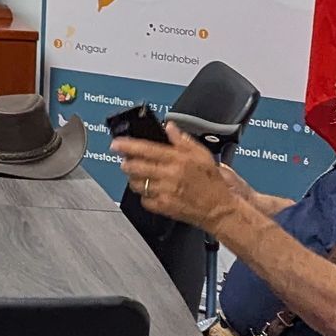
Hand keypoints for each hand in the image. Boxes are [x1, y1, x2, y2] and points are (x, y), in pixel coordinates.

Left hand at [117, 123, 237, 234]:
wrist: (218, 208)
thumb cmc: (211, 182)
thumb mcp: (201, 154)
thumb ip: (182, 139)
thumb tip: (169, 127)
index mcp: (178, 159)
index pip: (146, 149)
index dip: (127, 146)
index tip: (116, 144)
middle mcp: (169, 175)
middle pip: (136, 167)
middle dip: (126, 163)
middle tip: (125, 160)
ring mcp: (165, 192)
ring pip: (137, 184)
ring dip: (133, 178)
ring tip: (138, 175)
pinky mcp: (164, 207)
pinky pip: (144, 200)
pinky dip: (144, 195)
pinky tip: (150, 190)